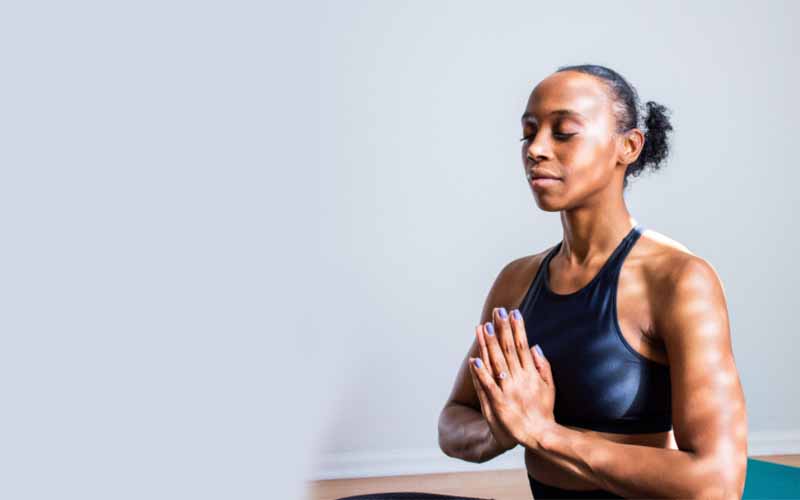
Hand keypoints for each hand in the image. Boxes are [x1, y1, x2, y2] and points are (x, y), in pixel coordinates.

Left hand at [469, 307, 555, 449]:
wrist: (538, 435)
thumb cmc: (543, 411)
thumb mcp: (549, 387)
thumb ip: (543, 366)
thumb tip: (534, 346)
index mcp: (531, 373)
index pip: (522, 345)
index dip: (517, 328)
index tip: (513, 312)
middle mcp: (520, 379)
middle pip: (508, 350)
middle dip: (502, 329)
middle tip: (497, 312)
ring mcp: (508, 390)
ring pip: (496, 363)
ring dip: (489, 345)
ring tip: (484, 327)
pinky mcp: (498, 403)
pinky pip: (488, 386)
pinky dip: (481, 373)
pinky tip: (474, 360)